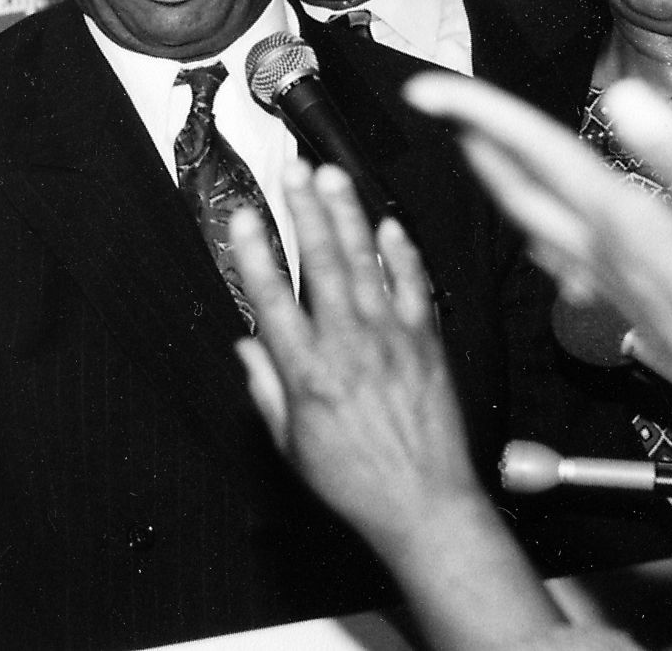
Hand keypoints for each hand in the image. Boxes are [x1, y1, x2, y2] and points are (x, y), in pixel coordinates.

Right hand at [232, 163, 482, 557]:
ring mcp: (392, 339)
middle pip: (321, 263)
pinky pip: (413, 286)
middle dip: (305, 210)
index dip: (256, 251)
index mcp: (306, 372)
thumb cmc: (353, 480)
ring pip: (366, 263)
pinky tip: (388, 225)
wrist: (423, 503)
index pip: (272, 298)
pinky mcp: (427, 342)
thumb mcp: (290, 442)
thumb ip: (266, 388)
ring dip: (347, 215)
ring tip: (332, 176)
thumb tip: (247, 345)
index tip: (244, 215)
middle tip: (293, 170)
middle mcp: (348, 346)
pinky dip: (401, 253)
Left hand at [405, 73, 671, 453]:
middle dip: (477, 140)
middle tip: (438, 107)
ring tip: (479, 148)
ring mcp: (612, 286)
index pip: (536, 152)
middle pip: (520, 189)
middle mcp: (604, 255)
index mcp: (623, 225)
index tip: (426, 90)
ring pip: (533, 223)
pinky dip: (540, 227)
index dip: (481, 113)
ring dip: (502, 180)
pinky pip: (563, 259)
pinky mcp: (629, 309)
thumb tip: (624, 99)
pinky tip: (542, 232)